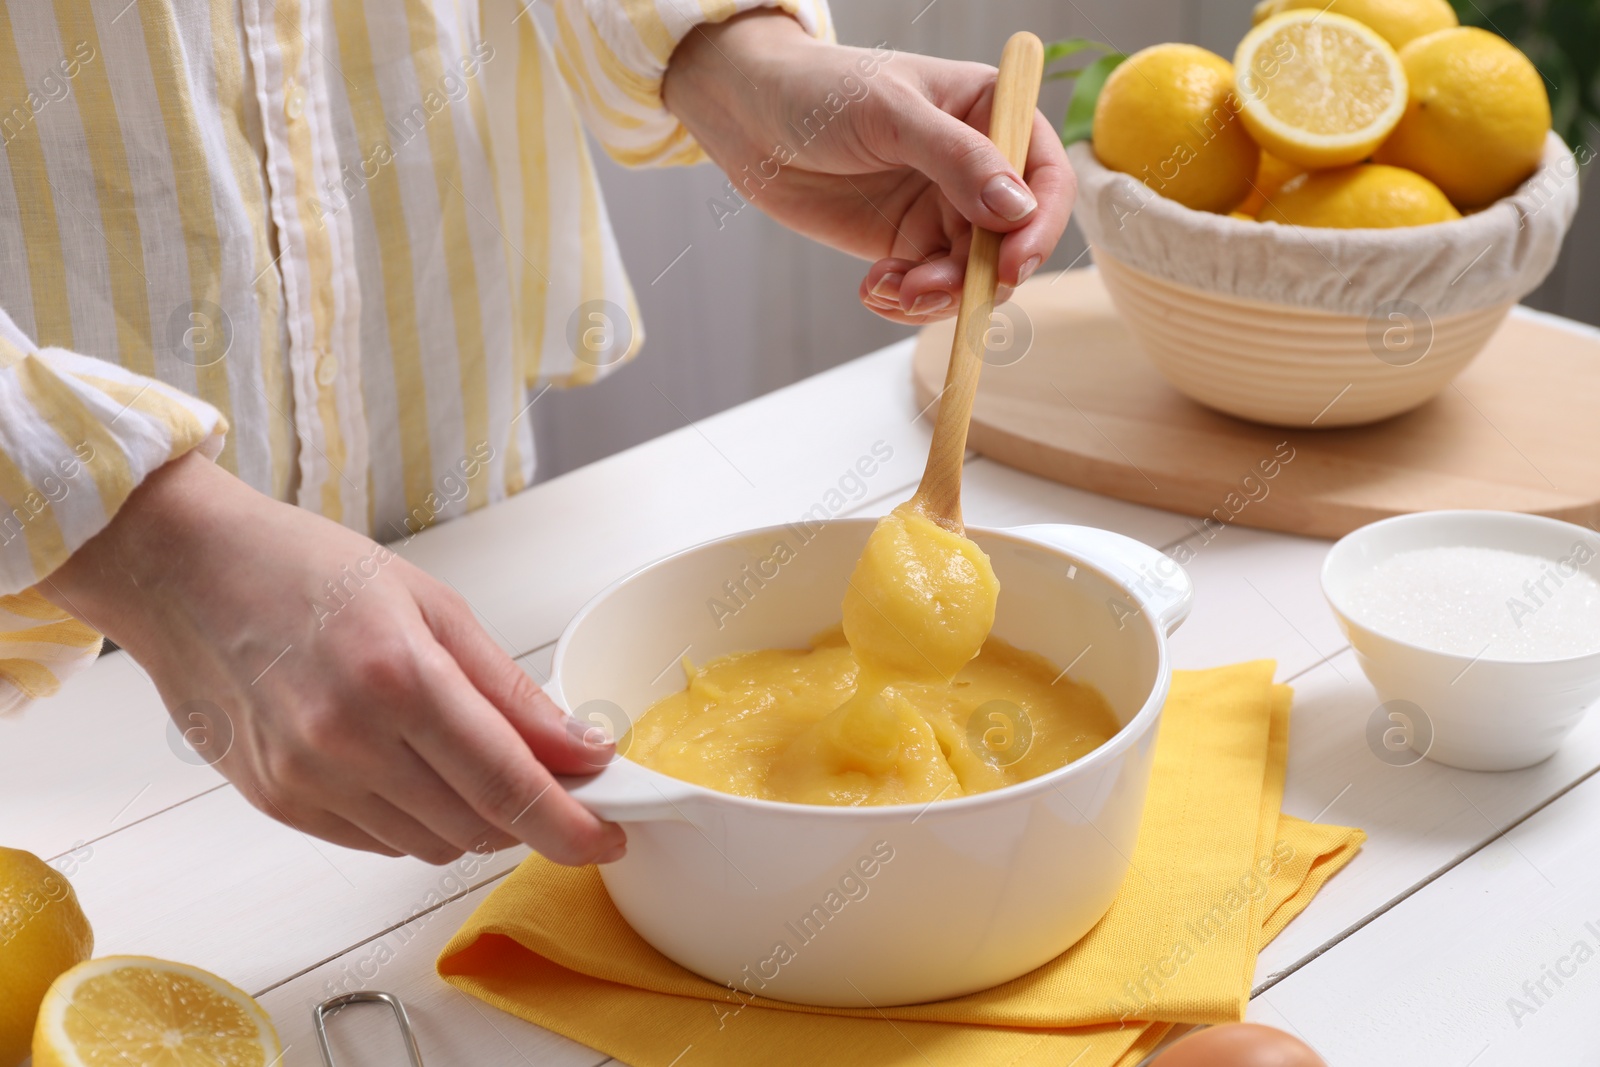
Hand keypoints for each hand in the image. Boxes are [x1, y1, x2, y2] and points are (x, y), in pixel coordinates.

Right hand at [39, 452, 625, 866]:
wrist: (184, 571)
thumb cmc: (306, 568)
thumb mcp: (433, 606)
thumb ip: (510, 691)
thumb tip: (581, 748)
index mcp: (399, 678)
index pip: (509, 785)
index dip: (571, 825)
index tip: (610, 834)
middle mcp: (347, 742)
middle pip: (476, 826)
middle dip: (533, 819)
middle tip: (558, 786)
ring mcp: (306, 782)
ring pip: (430, 845)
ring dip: (476, 822)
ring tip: (477, 764)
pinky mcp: (277, 804)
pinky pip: (377, 842)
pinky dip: (418, 821)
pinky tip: (417, 773)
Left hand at [663, 12, 1073, 324]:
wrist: (748, 115)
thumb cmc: (820, 89)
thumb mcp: (890, 113)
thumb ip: (957, 159)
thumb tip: (1018, 208)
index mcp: (991, 114)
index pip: (1046, 176)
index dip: (1038, 226)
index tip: (1008, 265)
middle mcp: (978, 167)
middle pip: (1012, 241)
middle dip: (975, 276)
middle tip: (925, 289)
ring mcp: (943, 209)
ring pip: (971, 276)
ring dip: (938, 297)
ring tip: (888, 289)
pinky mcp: (906, 244)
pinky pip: (929, 291)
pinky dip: (907, 303)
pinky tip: (873, 289)